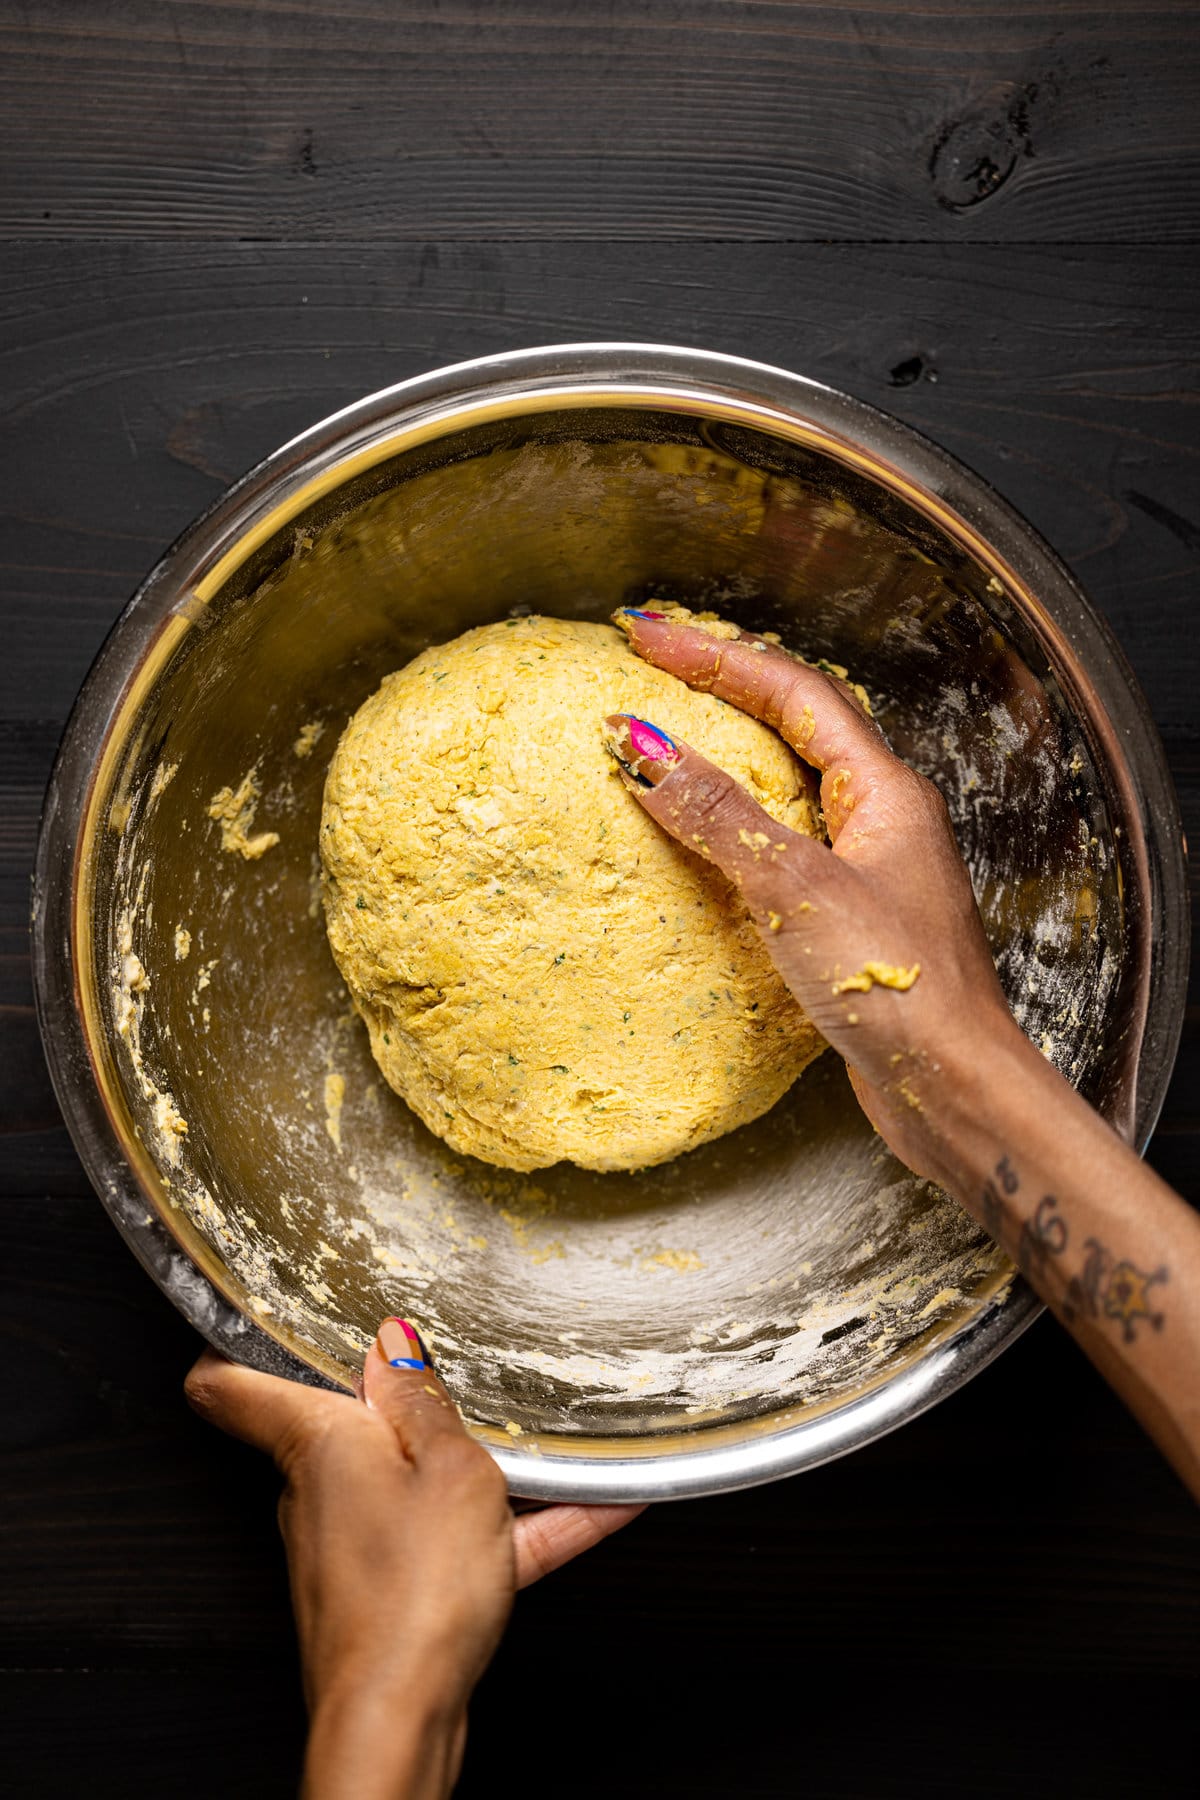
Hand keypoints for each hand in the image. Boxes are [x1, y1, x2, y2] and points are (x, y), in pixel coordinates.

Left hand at [185, 1324, 642, 1798]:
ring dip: (476, 1473)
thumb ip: (425, 1400)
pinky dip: (514, 1528)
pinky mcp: (386, 1594)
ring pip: (411, 1487)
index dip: (236, 1345)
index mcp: (318, 1443)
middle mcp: (318, 1491)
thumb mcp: (449, 1468)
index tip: (255, 1318)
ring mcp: (348, 1546)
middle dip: (400, 1407)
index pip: (232, 1387)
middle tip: (457, 1378)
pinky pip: (452, 1542)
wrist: (402, 1721)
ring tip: (556, 1456)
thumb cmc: (412, 1597)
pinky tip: (592, 1511)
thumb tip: (392, 1341)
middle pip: (344, 1428)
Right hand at [606, 607, 1018, 1186]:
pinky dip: (732, 827)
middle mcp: (880, 818)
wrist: (953, 1089)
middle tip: (651, 664)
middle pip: (793, 724)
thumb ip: (719, 816)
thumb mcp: (796, 888)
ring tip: (664, 735)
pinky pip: (782, 847)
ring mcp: (867, 869)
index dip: (715, 656)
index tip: (646, 636)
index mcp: (882, 791)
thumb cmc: (899, 986)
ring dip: (726, 753)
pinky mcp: (848, 920)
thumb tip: (643, 748)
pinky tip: (698, 844)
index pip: (791, 691)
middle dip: (721, 686)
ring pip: (787, 785)